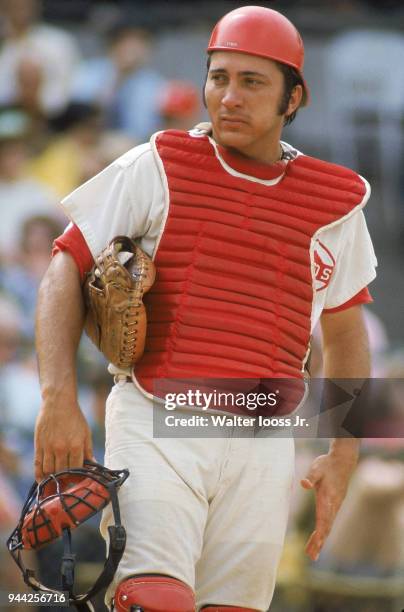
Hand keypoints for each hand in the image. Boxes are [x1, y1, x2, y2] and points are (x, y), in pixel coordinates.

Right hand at [34, 400, 92, 481]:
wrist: (58, 402)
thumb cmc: (74, 417)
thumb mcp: (86, 432)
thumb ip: (88, 450)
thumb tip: (94, 465)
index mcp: (76, 445)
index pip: (77, 469)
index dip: (77, 478)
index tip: (78, 483)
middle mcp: (62, 448)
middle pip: (62, 472)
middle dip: (65, 481)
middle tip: (66, 486)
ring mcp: (48, 447)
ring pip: (49, 471)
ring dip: (52, 480)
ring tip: (55, 484)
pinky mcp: (38, 445)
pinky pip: (37, 465)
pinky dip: (39, 475)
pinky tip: (42, 481)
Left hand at [301, 442, 358, 560]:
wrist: (342, 462)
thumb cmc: (327, 465)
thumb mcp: (317, 468)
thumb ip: (310, 477)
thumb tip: (304, 484)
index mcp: (327, 498)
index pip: (323, 518)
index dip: (320, 531)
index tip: (316, 543)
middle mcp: (333, 505)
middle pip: (326, 527)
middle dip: (319, 542)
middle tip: (311, 556)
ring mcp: (335, 506)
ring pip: (327, 526)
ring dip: (320, 540)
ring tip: (311, 554)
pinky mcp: (334, 505)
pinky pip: (328, 522)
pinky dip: (323, 533)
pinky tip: (318, 539)